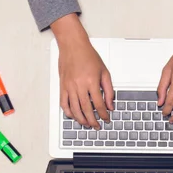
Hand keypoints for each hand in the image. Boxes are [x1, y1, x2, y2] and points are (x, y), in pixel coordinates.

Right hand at [51, 14, 113, 129]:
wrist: (73, 46)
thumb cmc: (88, 56)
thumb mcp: (104, 71)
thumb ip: (108, 90)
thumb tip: (110, 105)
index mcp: (91, 81)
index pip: (99, 104)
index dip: (103, 114)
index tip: (106, 119)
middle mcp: (79, 85)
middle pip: (86, 109)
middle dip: (92, 121)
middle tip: (96, 126)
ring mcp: (69, 87)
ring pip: (75, 109)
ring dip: (81, 119)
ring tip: (86, 124)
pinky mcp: (62, 86)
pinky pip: (64, 103)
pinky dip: (69, 112)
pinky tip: (74, 116)